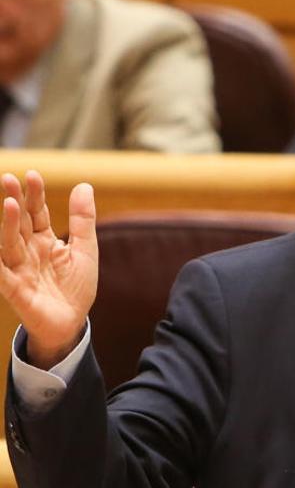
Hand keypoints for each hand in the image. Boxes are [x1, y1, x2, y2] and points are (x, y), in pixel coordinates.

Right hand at [0, 171, 97, 369]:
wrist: (71, 322)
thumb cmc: (75, 286)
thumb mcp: (85, 250)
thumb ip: (83, 220)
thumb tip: (84, 185)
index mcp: (45, 240)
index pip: (38, 213)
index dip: (35, 195)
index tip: (33, 175)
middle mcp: (28, 251)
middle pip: (20, 223)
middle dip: (15, 201)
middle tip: (9, 178)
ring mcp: (19, 269)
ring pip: (9, 243)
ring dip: (7, 225)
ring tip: (9, 204)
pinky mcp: (14, 290)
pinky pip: (1, 274)